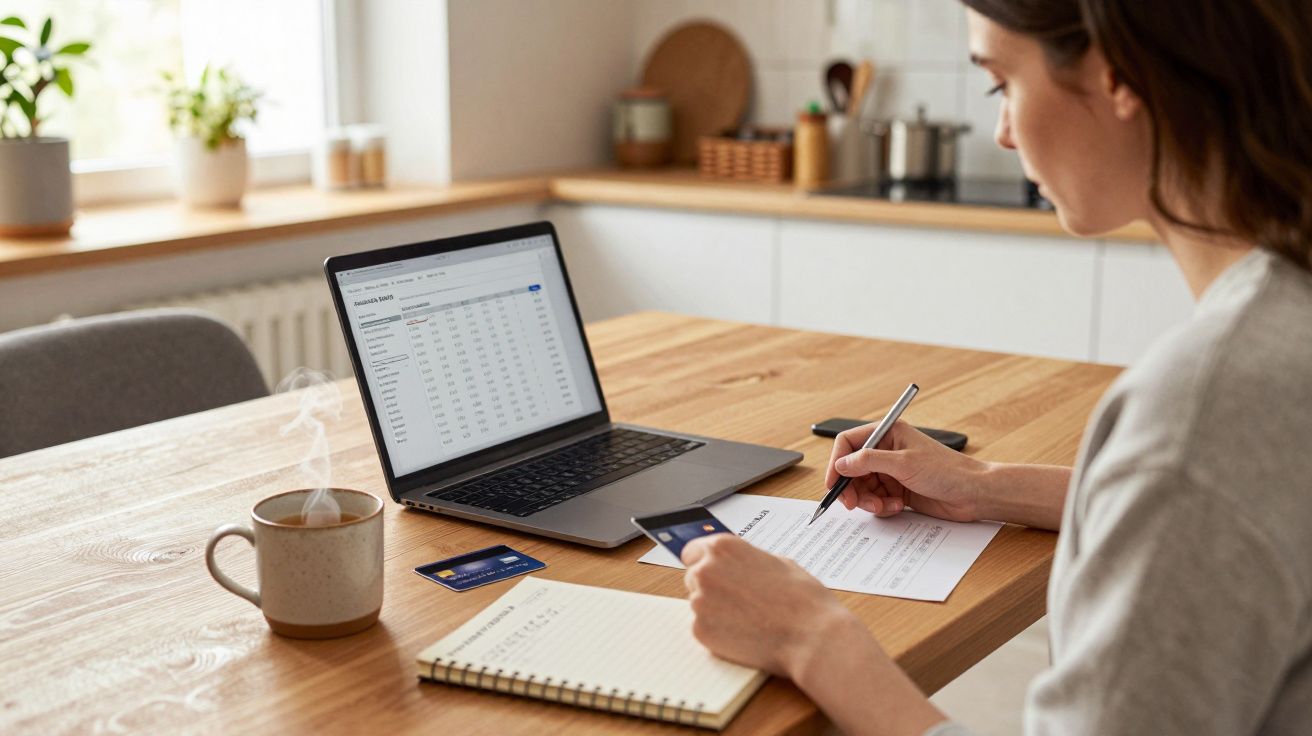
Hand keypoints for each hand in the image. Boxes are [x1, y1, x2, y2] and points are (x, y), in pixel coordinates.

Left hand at [681, 534, 860, 678]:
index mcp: (723, 548)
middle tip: (739, 600)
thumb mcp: (777, 562)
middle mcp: (705, 571)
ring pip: (698, 604)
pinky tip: (745, 633)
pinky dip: (718, 632)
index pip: (692, 551)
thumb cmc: (802, 599)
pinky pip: (703, 628)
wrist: (812, 637)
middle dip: (711, 588)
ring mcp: (699, 602)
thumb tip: (735, 565)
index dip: (704, 563)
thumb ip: (745, 561)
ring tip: (749, 617)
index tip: (713, 573)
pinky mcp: (701, 631)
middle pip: (693, 578)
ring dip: (715, 610)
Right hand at [825, 420, 986, 521]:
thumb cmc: (947, 470)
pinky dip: (882, 506)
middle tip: (854, 505)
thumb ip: (868, 461)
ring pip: (863, 487)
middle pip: (852, 469)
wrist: (973, 493)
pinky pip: (876, 499)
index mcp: (887, 433)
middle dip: (852, 488)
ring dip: (869, 500)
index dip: (837, 462)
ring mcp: (892, 471)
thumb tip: (841, 464)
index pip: (848, 443)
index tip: (834, 484)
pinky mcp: (898, 489)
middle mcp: (886, 450)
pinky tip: (899, 505)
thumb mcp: (903, 463)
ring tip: (885, 505)